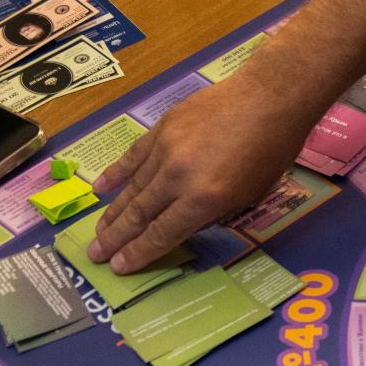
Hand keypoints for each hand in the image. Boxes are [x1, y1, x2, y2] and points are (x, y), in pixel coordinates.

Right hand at [88, 69, 314, 273]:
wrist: (267, 98)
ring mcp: (165, 150)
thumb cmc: (270, 152)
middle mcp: (177, 177)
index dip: (139, 253)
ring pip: (132, 187)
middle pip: (140, 214)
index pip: (162, 233)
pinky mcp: (161, 128)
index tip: (119, 266)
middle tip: (95, 255)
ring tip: (98, 231)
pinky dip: (115, 174)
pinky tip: (99, 189)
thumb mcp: (249, 195)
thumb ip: (211, 213)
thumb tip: (181, 223)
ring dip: (113, 212)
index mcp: (203, 199)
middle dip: (115, 238)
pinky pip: (132, 156)